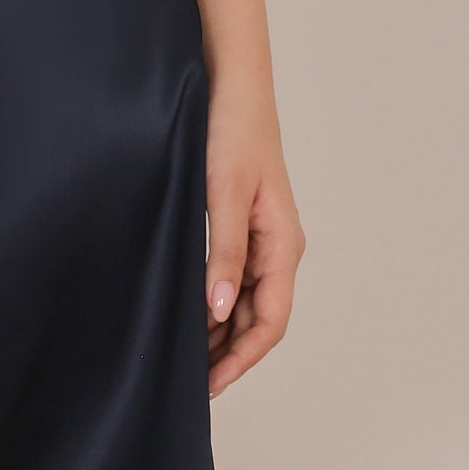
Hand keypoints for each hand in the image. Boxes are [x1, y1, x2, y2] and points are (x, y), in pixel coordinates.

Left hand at [204, 81, 304, 399]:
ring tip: (186, 356)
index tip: (210, 385)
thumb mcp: (222, 194)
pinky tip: (190, 311)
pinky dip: (216, 302)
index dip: (241, 358)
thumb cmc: (231, 132)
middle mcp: (278, 247)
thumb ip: (223, 254)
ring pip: (246, 301)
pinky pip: (235, 277)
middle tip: (190, 382)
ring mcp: (262, 236)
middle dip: (229, 353)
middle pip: (260, 318)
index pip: (270, 321)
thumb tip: (220, 312)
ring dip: (222, 331)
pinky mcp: (243, 223)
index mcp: (282, 244)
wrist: (231, 84)